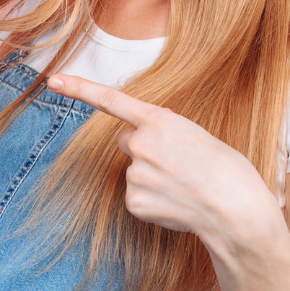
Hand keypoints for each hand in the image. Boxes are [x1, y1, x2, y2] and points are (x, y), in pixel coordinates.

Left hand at [46, 73, 279, 242]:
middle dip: (144, 150)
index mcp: (160, 120)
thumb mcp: (196, 136)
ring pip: (133, 171)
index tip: (53, 80)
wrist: (236, 210)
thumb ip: (164, 133)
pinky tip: (176, 203)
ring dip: (152, 177)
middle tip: (177, 163)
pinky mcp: (133, 202)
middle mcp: (141, 144)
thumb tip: (139, 147)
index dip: (79, 88)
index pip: (112, 100)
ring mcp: (135, 174)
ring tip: (183, 186)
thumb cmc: (226, 170)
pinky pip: (135, 196)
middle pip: (127, 142)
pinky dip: (152, 200)